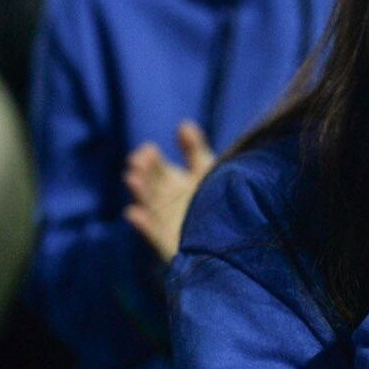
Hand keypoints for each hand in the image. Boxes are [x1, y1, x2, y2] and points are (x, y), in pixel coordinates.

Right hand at [123, 120, 215, 261]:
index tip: (147, 149)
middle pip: (153, 187)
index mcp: (175, 185)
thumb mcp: (207, 170)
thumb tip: (183, 124)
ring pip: (151, 207)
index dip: (152, 160)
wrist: (235, 236)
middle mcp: (168, 203)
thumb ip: (194, 150)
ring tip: (132, 179)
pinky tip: (133, 213)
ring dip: (141, 193)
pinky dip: (144, 225)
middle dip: (144, 174)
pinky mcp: (171, 244)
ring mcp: (168, 224)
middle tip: (137, 162)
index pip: (159, 170)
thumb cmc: (219, 199)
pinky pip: (155, 234)